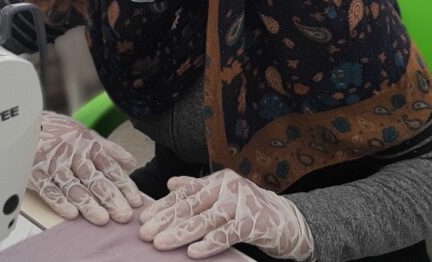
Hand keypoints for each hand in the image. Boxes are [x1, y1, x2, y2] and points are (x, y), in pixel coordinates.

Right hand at [28, 112, 142, 224]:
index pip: (110, 168)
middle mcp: (73, 154)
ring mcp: (53, 164)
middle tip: (123, 215)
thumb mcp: (86, 134)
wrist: (26, 122)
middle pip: (94, 179)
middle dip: (111, 198)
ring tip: (102, 218)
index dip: (124, 185)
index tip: (135, 201)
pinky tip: (71, 214)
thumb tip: (131, 162)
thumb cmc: (59, 130)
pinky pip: (48, 188)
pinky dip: (59, 201)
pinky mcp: (35, 172)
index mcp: (89, 146)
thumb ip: (109, 150)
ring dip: (88, 203)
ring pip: (73, 186)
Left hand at [138, 169, 313, 260]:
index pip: (186, 192)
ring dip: (181, 233)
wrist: (288, 221)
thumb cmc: (250, 210)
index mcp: (219, 180)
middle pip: (192, 206)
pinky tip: (193, 252)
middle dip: (166, 220)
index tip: (144, 218)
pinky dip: (210, 243)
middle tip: (145, 234)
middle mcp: (230, 187)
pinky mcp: (254, 222)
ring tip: (161, 244)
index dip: (163, 205)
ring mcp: (242, 203)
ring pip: (206, 220)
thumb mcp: (223, 195)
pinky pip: (227, 234)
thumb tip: (171, 183)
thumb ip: (198, 189)